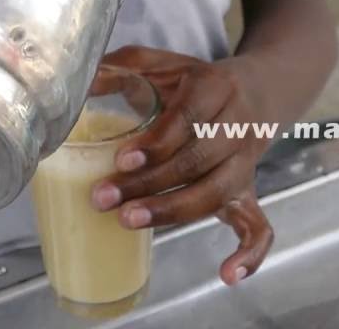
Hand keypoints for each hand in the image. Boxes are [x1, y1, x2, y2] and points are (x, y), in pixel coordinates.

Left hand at [90, 46, 275, 285]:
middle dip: (149, 183)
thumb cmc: (200, 81)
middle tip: (104, 198)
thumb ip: (123, 68)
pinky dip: (250, 254)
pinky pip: (260, 226)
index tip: (121, 159)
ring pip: (216, 193)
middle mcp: (237, 126)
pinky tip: (227, 274)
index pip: (189, 117)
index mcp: (216, 87)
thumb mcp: (166, 64)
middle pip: (197, 160)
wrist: (260, 91)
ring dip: (172, 211)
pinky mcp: (250, 191)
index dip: (157, 142)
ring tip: (128, 220)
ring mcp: (246, 163)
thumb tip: (78, 84)